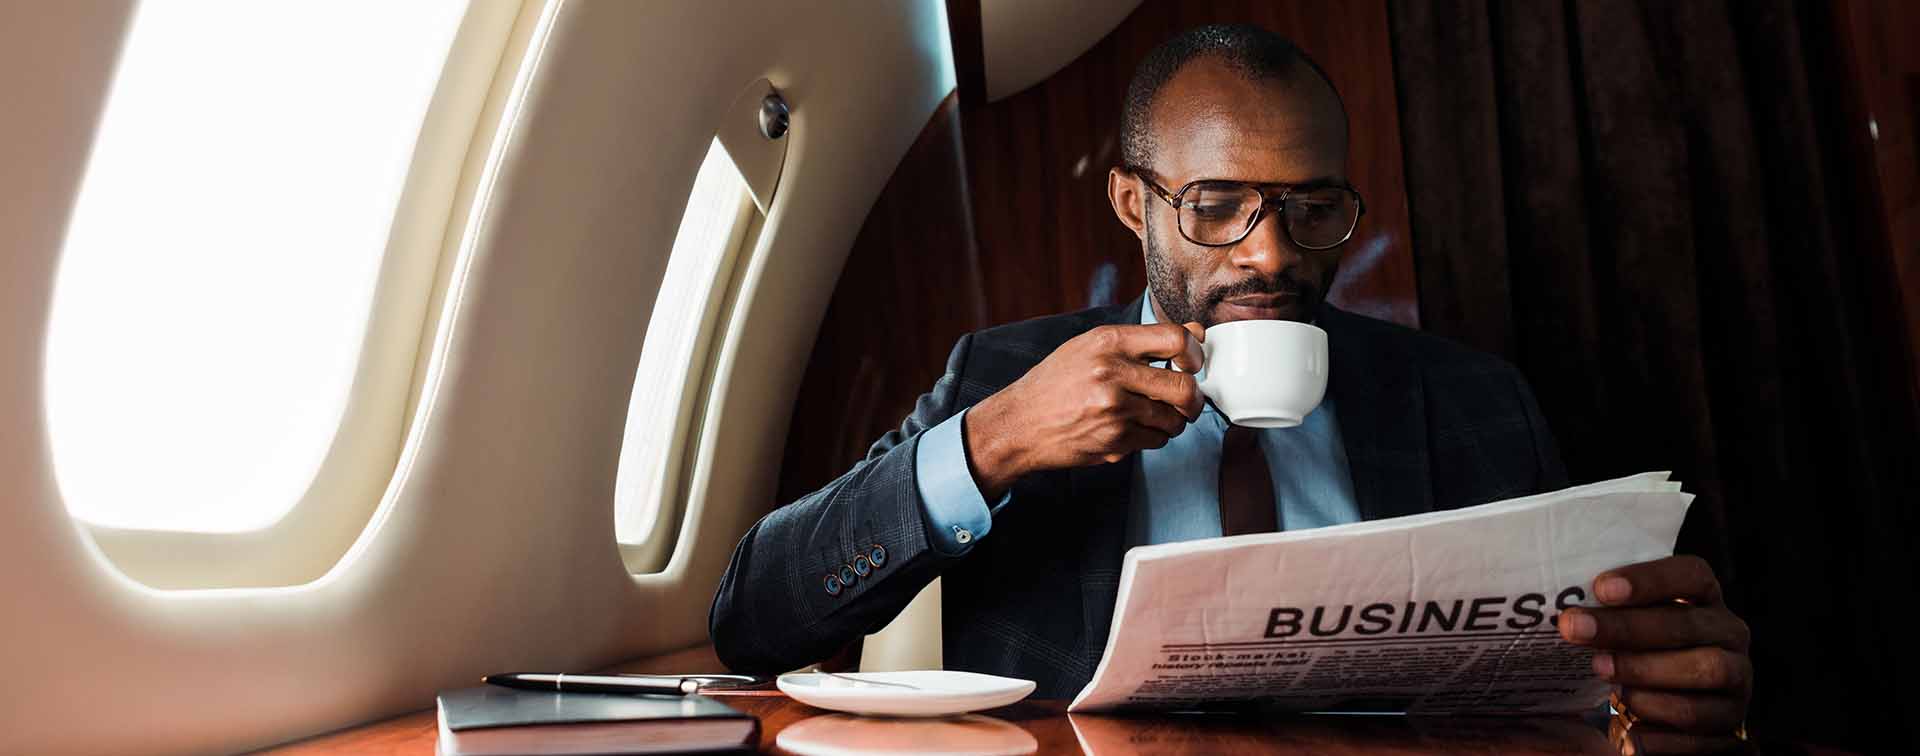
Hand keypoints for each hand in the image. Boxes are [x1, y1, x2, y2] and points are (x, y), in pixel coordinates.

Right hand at [963, 322, 1206, 497]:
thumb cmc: (1056, 383)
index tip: (1192, 364)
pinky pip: (1156, 440)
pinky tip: (1130, 429)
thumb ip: (1143, 341)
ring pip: (1174, 419)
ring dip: (1171, 421)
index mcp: (1108, 341)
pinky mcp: (1114, 440)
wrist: (1019, 423)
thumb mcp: (1092, 347)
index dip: (1195, 354)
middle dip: (1192, 399)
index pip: (1176, 339)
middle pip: (1185, 387)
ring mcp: (1114, 409)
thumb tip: (1197, 333)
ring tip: (1151, 416)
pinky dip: (1151, 437)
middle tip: (1186, 400)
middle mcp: (1111, 372)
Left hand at [1558, 555, 1751, 742]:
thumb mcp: (1636, 622)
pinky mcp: (1730, 719)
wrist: (1684, 703)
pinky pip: (1698, 724)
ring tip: (1601, 671)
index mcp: (1706, 600)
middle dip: (1626, 627)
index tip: (1601, 588)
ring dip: (1645, 671)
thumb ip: (1613, 610)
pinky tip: (1625, 725)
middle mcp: (1728, 634)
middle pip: (1686, 624)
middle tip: (1576, 630)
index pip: (1692, 575)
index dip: (1649, 579)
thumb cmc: (1649, 650)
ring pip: (1703, 670)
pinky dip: (1659, 723)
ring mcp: (1737, 678)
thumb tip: (1565, 610)